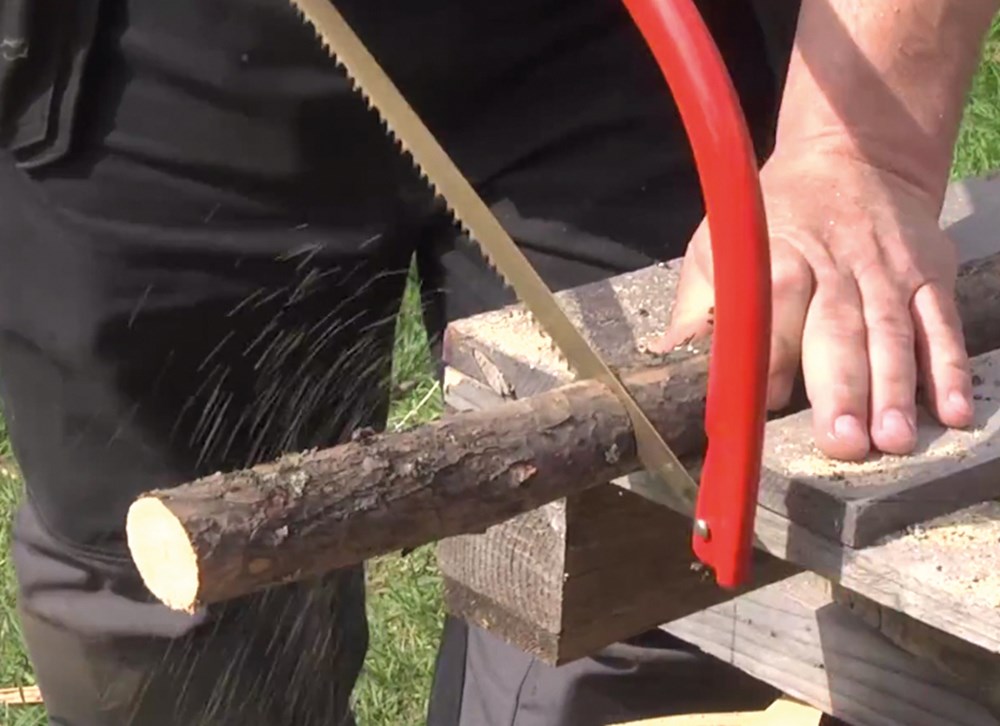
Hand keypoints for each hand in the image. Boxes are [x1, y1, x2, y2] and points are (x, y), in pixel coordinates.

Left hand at [655, 150, 973, 460]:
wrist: (854, 158)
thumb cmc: (773, 217)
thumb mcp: (721, 241)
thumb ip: (699, 305)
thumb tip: (670, 360)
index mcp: (779, 258)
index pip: (772, 309)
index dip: (769, 357)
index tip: (765, 405)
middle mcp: (836, 268)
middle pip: (838, 330)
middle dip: (842, 388)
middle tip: (843, 442)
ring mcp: (887, 274)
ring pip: (893, 334)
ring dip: (895, 390)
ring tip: (893, 439)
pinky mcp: (929, 276)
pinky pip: (942, 324)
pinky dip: (950, 367)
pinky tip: (953, 410)